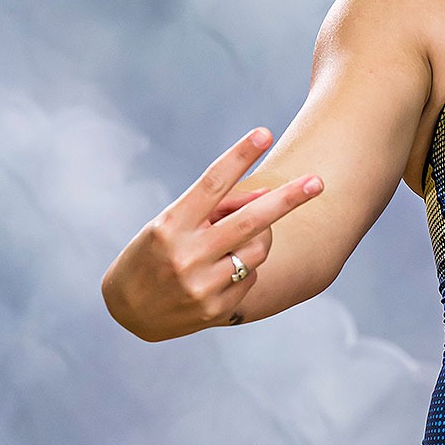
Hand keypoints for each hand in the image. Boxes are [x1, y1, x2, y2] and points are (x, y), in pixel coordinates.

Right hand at [101, 127, 322, 341]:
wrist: (127, 311)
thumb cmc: (153, 253)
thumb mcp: (172, 223)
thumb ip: (215, 209)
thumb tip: (267, 196)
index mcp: (171, 225)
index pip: (211, 183)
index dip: (239, 156)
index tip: (263, 133)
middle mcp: (186, 254)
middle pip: (251, 220)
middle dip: (289, 200)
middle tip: (318, 182)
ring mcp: (202, 285)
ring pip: (258, 248)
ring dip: (255, 238)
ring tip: (228, 244)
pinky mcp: (215, 309)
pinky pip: (250, 276)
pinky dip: (242, 269)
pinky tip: (216, 274)